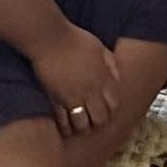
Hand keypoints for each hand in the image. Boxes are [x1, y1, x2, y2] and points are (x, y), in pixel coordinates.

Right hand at [28, 24, 121, 138]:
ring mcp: (72, 97)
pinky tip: (64, 127)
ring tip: (78, 125)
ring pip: (82, 124)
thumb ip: (110, 64)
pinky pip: (62, 121)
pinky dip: (64, 126)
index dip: (110, 109)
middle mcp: (90, 91)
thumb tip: (117, 78)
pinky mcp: (55, 100)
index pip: (114, 104)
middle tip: (93, 120)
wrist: (50, 39)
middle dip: (98, 121)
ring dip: (82, 126)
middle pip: (100, 118)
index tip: (105, 108)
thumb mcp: (99, 47)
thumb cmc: (74, 39)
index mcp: (102, 78)